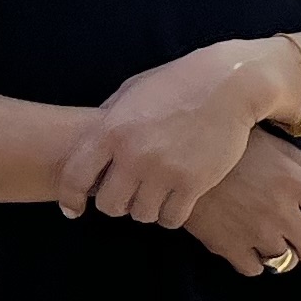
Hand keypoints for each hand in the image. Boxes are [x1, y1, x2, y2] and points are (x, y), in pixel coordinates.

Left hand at [60, 38, 292, 226]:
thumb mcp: (134, 90)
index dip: (70, 198)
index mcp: (112, 130)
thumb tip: (91, 142)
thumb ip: (109, 117)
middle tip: (128, 196)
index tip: (74, 209)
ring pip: (142, 214)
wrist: (230, 84)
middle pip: (110, 205)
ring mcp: (164, 171)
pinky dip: (170, 215)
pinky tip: (176, 202)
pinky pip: (171, 218)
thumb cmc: (180, 82)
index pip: (75, 176)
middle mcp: (134, 154)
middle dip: (116, 204)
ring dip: (146, 209)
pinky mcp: (194, 183)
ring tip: (156, 195)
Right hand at [182, 129, 300, 279]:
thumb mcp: (265, 142)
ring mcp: (256, 232)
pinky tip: (251, 252)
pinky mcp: (229, 246)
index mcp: (293, 183)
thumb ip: (295, 158)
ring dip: (283, 254)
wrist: (179, 160)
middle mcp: (280, 211)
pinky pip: (253, 268)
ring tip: (276, 246)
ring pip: (285, 260)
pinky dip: (255, 263)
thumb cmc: (224, 144)